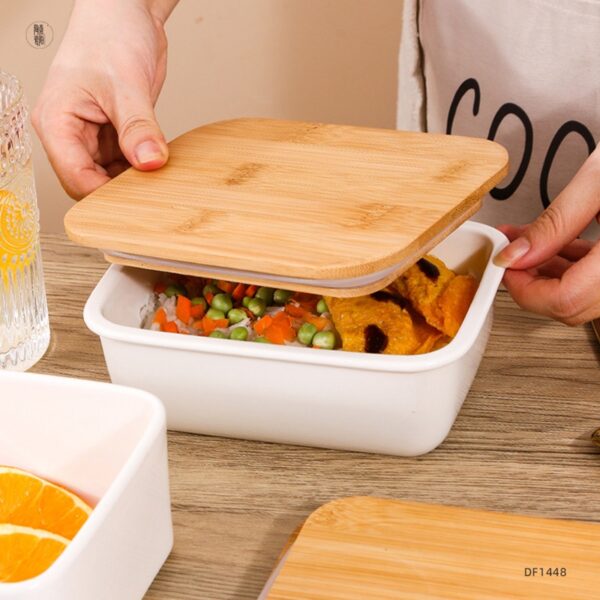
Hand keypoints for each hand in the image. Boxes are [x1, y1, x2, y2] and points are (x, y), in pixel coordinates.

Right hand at [32, 0, 178, 198]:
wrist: (126, 13)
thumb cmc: (109, 33)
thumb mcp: (126, 84)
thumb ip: (137, 126)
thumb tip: (149, 162)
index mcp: (57, 123)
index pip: (75, 178)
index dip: (105, 194)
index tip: (139, 198)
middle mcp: (70, 133)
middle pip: (91, 183)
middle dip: (120, 191)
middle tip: (153, 193)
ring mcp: (93, 135)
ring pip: (111, 177)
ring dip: (135, 181)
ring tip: (160, 181)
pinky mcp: (115, 134)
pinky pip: (127, 163)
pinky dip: (143, 168)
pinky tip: (160, 167)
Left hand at [494, 150, 599, 324]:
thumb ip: (555, 223)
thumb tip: (516, 255)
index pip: (566, 300)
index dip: (525, 289)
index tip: (506, 266)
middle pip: (574, 306)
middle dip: (532, 281)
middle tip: (511, 254)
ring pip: (584, 295)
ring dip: (548, 272)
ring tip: (523, 242)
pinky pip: (599, 279)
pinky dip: (571, 265)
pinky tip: (552, 243)